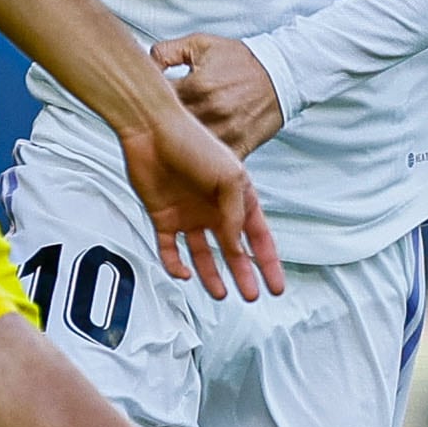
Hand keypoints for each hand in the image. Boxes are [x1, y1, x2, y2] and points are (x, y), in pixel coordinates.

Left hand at [119, 106, 285, 302]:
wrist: (150, 130)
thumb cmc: (194, 144)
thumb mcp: (229, 179)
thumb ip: (236, 216)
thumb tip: (236, 248)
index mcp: (237, 196)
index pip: (258, 236)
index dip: (268, 262)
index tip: (276, 286)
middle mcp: (214, 208)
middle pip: (233, 250)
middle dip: (243, 274)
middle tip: (252, 295)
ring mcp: (189, 215)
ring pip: (203, 255)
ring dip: (212, 276)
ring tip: (220, 294)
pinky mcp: (163, 218)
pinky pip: (171, 250)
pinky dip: (176, 265)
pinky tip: (184, 274)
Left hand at [151, 33, 284, 156]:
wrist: (281, 74)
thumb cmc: (240, 60)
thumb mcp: (201, 44)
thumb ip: (167, 51)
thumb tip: (145, 65)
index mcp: (197, 86)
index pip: (158, 100)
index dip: (146, 104)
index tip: (143, 107)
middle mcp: (210, 111)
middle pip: (170, 129)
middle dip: (158, 129)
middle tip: (150, 129)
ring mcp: (226, 132)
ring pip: (190, 151)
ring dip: (178, 149)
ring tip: (169, 145)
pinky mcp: (240, 147)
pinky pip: (217, 165)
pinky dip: (205, 165)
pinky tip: (194, 161)